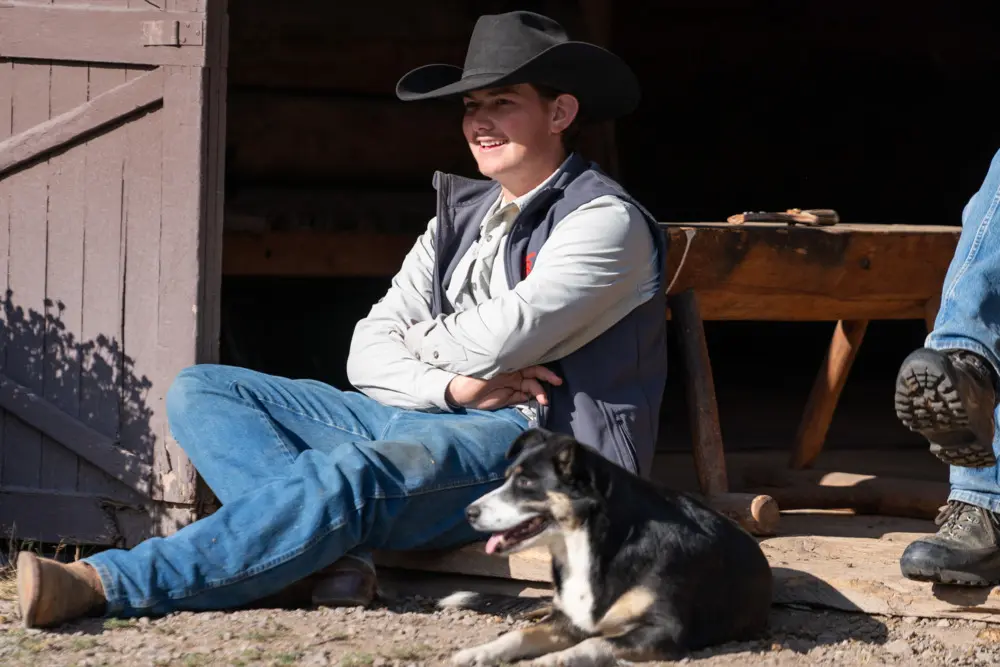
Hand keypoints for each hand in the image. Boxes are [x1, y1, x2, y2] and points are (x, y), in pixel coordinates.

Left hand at [446, 365, 562, 409]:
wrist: (459, 389)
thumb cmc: (473, 372)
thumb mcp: (489, 365)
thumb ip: (506, 365)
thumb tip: (520, 365)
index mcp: (510, 362)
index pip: (531, 362)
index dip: (542, 367)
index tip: (551, 371)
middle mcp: (513, 372)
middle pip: (534, 375)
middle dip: (547, 378)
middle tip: (558, 383)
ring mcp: (511, 385)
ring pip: (531, 387)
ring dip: (539, 392)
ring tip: (544, 400)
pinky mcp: (508, 397)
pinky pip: (523, 396)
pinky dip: (531, 398)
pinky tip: (536, 401)